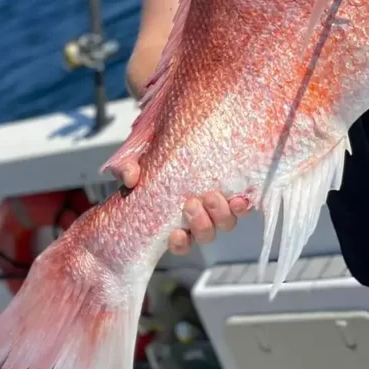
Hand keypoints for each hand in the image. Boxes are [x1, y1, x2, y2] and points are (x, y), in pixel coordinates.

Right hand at [111, 158, 249, 254]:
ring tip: (212, 196)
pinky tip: (240, 199)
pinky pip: (243, 206)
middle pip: (205, 234)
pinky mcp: (234, 188)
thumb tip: (129, 177)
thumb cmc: (158, 146)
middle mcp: (197, 213)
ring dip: (220, 215)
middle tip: (191, 204)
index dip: (180, 243)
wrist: (184, 124)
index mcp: (174, 214)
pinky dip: (242, 206)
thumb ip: (126, 166)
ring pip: (225, 224)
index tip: (176, 234)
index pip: (180, 242)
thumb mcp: (137, 154)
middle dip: (200, 225)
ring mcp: (217, 202)